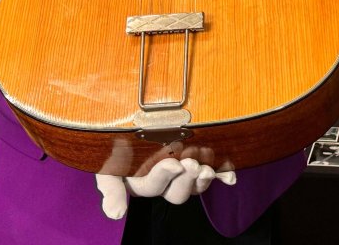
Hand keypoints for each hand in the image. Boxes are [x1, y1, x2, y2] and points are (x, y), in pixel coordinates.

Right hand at [95, 157, 236, 219]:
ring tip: (206, 169)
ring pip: (195, 186)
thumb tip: (117, 215)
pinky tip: (231, 177)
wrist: (129, 122)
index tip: (173, 163)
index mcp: (142, 182)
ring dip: (203, 180)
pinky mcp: (199, 161)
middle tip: (191, 163)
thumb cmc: (116, 145)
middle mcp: (165, 181)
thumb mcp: (107, 166)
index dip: (164, 176)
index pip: (153, 185)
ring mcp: (183, 173)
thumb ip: (111, 189)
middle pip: (177, 192)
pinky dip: (224, 175)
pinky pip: (214, 174)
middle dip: (186, 179)